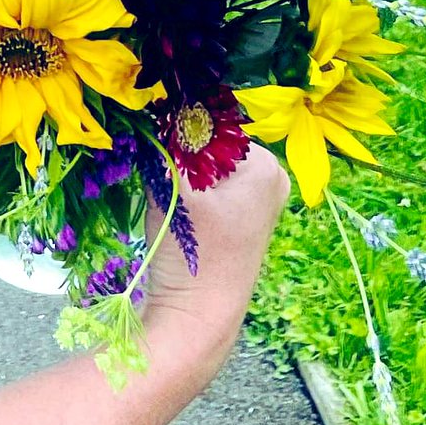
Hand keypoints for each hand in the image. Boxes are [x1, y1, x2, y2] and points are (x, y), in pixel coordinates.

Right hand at [143, 144, 290, 346]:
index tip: (156, 149)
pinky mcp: (244, 220)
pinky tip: (179, 213)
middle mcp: (272, 178)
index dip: (178, 133)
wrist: (197, 317)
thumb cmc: (193, 253)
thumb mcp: (173, 188)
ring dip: (182, 174)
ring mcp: (261, 201)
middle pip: (211, 145)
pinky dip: (190, 192)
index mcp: (265, 165)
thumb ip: (163, 142)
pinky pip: (211, 187)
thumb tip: (153, 108)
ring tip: (171, 200)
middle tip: (163, 178)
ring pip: (207, 166)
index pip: (211, 125)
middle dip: (181, 154)